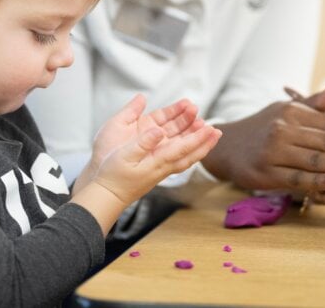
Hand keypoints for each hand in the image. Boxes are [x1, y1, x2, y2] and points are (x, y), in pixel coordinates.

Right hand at [90, 94, 221, 204]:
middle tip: (217, 130)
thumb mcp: (125, 155)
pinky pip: (178, 158)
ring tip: (206, 132)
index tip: (212, 128)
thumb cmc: (113, 176)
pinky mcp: (157, 170)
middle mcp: (163, 166)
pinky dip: (188, 150)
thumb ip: (143, 142)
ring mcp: (161, 169)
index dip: (199, 137)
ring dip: (197, 143)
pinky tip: (189, 145)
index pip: (184, 148)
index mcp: (157, 161)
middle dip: (204, 142)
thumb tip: (159, 131)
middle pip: (190, 153)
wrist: (108, 195)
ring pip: (185, 156)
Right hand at [199, 78, 324, 192]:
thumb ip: (318, 102)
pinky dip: (319, 181)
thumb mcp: (288, 110)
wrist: (227, 145)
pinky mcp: (265, 172)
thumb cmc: (264, 127)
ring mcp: (273, 151)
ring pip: (316, 160)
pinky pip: (298, 178)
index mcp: (292, 112)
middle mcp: (283, 128)